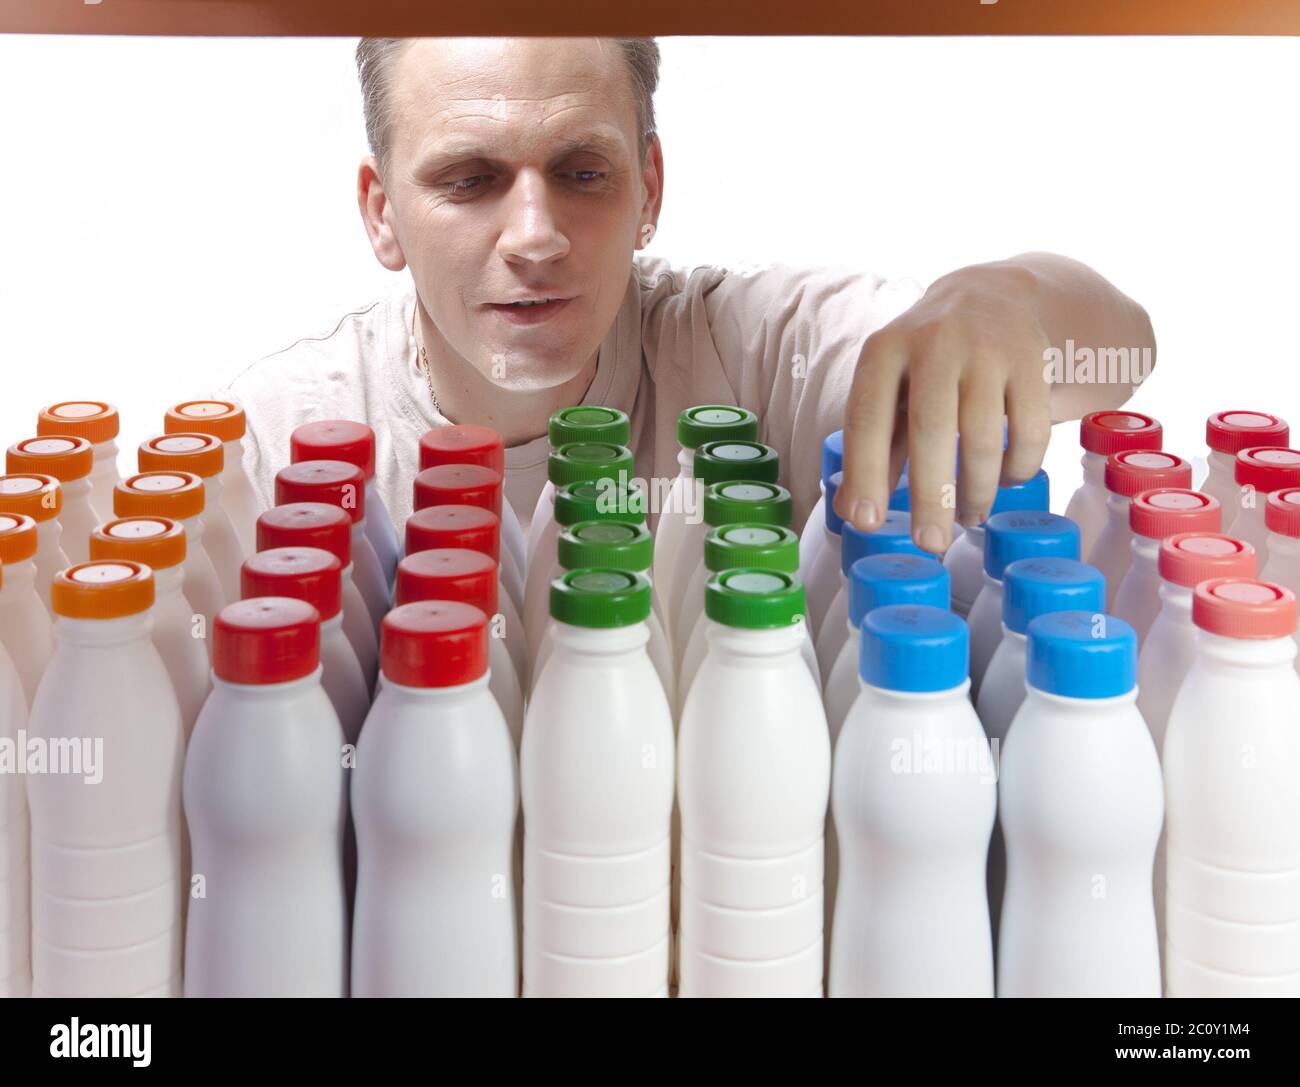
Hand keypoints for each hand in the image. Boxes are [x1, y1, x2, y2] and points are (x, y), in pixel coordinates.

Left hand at [834, 260, 1053, 553]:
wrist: (989, 296)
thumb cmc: (924, 365)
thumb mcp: (889, 393)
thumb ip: (873, 450)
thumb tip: (853, 514)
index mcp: (884, 352)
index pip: (868, 418)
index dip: (865, 473)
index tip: (867, 522)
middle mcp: (934, 343)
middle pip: (932, 429)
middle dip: (932, 495)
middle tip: (930, 543)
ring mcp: (987, 348)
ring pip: (985, 434)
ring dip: (977, 489)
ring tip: (969, 518)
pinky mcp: (1033, 359)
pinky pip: (1031, 428)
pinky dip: (1020, 466)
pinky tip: (1007, 481)